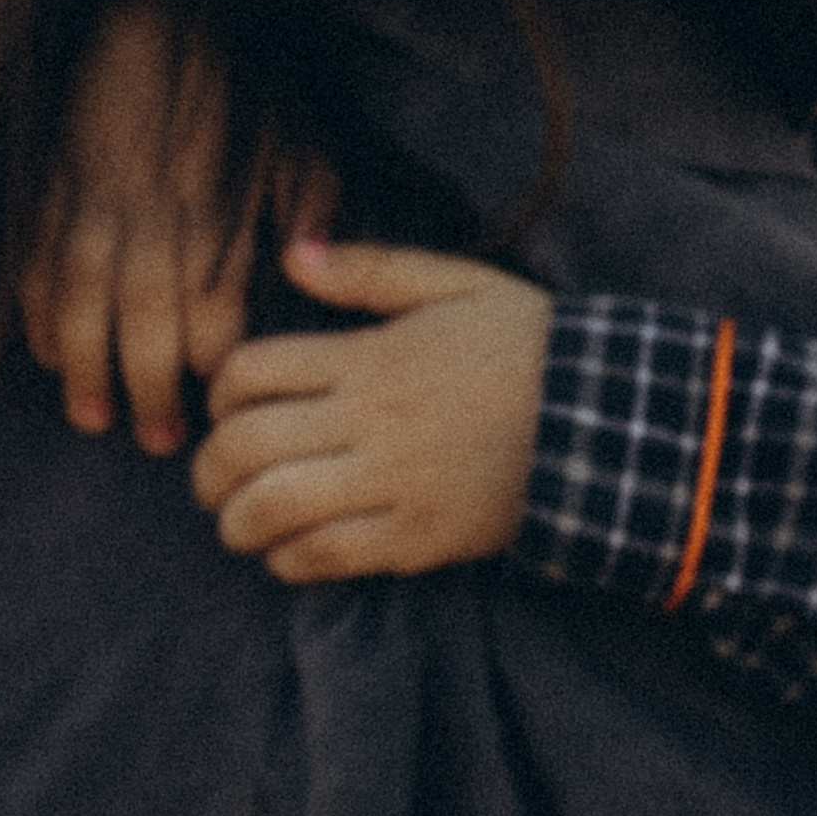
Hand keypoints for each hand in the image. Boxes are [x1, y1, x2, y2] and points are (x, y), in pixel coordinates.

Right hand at [18, 0, 340, 452]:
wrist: (150, 1)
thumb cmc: (233, 72)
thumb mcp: (296, 129)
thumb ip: (309, 202)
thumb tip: (309, 265)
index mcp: (217, 213)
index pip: (214, 318)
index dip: (215, 368)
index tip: (222, 402)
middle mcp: (152, 223)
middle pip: (148, 331)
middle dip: (153, 393)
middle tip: (160, 444)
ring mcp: (91, 209)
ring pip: (83, 312)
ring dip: (88, 372)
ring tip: (96, 421)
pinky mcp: (46, 191)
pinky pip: (34, 271)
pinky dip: (37, 319)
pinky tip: (48, 357)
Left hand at [193, 239, 552, 585]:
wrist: (609, 416)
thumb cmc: (529, 345)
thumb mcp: (458, 284)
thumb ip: (369, 270)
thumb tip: (291, 256)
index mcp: (373, 357)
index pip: (251, 371)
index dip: (220, 392)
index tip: (226, 408)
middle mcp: (373, 420)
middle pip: (245, 445)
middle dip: (207, 470)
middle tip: (211, 480)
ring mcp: (395, 483)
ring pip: (273, 507)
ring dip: (237, 521)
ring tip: (239, 523)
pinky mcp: (420, 537)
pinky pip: (326, 556)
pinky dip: (289, 560)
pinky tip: (291, 552)